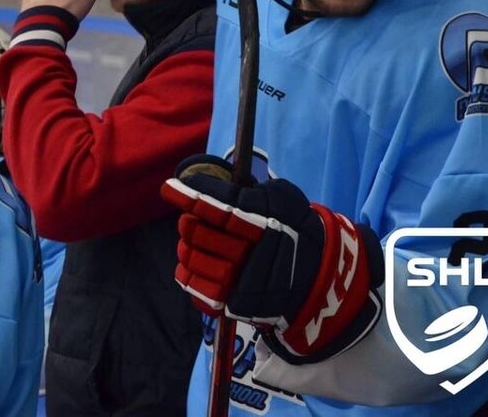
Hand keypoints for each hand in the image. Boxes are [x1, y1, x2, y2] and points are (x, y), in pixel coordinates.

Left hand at [160, 155, 382, 360]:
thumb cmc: (295, 228)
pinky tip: (196, 265)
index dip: (191, 196)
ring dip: (187, 247)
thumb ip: (251, 189)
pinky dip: (189, 273)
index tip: (169, 188)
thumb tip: (211, 184)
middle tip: (191, 220)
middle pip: (197, 232)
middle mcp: (250, 253)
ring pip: (191, 258)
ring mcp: (239, 281)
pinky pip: (195, 287)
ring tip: (194, 243)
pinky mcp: (232, 304)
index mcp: (262, 221)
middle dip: (189, 222)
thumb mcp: (283, 198)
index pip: (219, 205)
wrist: (317, 277)